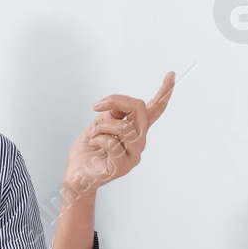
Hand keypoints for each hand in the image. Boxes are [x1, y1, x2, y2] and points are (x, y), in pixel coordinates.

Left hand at [63, 70, 175, 199]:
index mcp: (135, 130)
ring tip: (94, 135)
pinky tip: (94, 145)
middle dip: (115, 101)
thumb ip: (114, 113)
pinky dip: (97, 139)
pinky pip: (112, 143)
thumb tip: (122, 104)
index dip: (164, 92)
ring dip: (102, 126)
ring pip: (124, 127)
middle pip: (139, 109)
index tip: (171, 74)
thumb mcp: (100, 123)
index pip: (154, 110)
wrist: (76, 174)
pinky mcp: (122, 167)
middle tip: (97, 105)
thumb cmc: (88, 150)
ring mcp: (133, 156)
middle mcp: (139, 142)